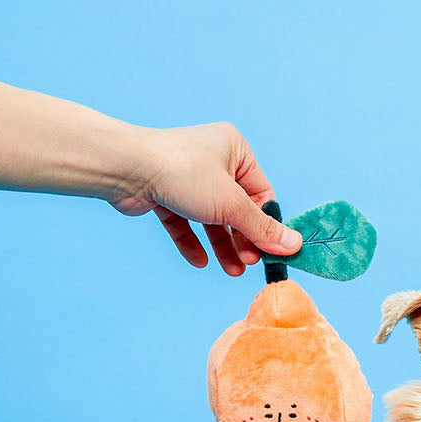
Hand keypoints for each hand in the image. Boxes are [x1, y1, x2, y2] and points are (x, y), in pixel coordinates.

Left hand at [110, 122, 302, 275]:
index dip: (266, 225)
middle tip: (248, 264)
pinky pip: (186, 222)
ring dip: (222, 246)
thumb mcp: (231, 204)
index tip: (270, 251)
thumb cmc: (183, 173)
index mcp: (235, 150)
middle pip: (237, 209)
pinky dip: (193, 241)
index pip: (262, 193)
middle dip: (242, 240)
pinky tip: (200, 261)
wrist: (126, 168)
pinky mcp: (166, 194)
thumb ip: (262, 228)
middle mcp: (213, 160)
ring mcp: (188, 178)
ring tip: (231, 271)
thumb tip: (293, 245)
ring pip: (212, 219)